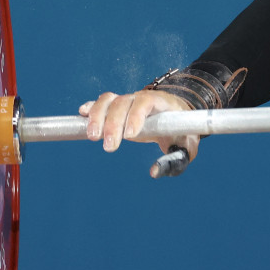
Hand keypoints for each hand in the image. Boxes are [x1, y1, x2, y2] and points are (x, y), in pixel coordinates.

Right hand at [78, 88, 197, 175]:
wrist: (178, 120)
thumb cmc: (183, 134)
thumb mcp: (187, 147)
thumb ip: (175, 160)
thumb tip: (154, 172)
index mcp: (163, 103)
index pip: (147, 101)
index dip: (136, 115)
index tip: (130, 136)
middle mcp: (143, 98)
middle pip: (124, 102)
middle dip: (114, 123)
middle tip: (110, 147)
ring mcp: (129, 101)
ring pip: (109, 100)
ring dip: (98, 116)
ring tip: (93, 137)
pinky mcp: (118, 107)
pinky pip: (103, 102)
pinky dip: (92, 107)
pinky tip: (82, 115)